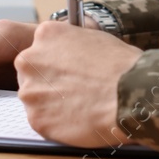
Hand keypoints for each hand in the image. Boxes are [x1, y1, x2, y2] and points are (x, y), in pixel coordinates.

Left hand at [15, 22, 142, 147]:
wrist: (129, 94)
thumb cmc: (120, 65)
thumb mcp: (93, 37)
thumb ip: (71, 45)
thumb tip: (70, 55)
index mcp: (45, 34)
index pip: (39, 50)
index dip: (55, 64)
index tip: (66, 72)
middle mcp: (29, 60)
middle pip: (31, 74)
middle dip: (48, 83)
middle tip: (72, 91)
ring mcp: (30, 91)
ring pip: (35, 99)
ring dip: (51, 104)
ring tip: (79, 106)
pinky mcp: (36, 119)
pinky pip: (42, 122)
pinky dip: (56, 124)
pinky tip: (77, 119)